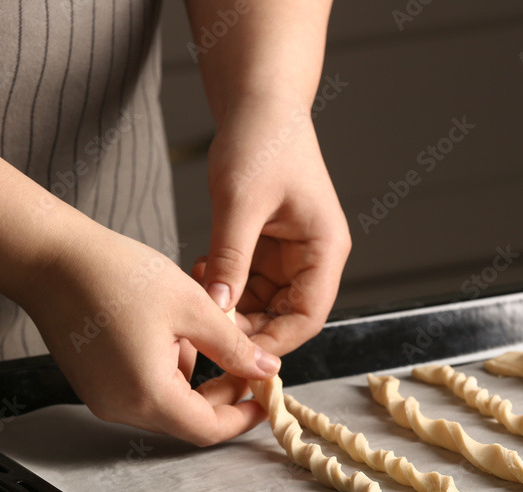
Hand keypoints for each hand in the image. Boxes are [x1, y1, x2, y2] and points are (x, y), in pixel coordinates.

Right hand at [18, 223, 281, 445]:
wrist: (49, 257)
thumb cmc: (113, 274)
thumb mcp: (192, 306)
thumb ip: (233, 346)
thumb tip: (264, 370)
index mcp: (148, 395)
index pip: (208, 429)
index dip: (243, 417)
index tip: (265, 399)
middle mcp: (121, 407)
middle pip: (188, 418)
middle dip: (222, 391)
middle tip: (246, 360)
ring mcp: (103, 397)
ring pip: (168, 400)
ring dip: (194, 375)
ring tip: (204, 327)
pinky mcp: (94, 382)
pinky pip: (143, 387)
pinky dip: (167, 367)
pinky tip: (172, 329)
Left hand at [195, 100, 350, 356]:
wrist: (258, 105)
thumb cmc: (262, 142)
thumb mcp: (241, 202)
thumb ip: (232, 257)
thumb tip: (218, 308)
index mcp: (325, 250)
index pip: (308, 316)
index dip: (274, 342)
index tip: (236, 356)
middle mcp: (313, 258)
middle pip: (285, 317)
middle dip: (247, 328)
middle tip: (206, 335)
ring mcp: (290, 256)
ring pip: (262, 304)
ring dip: (231, 307)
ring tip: (197, 295)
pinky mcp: (268, 248)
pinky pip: (247, 282)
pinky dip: (225, 286)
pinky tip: (201, 273)